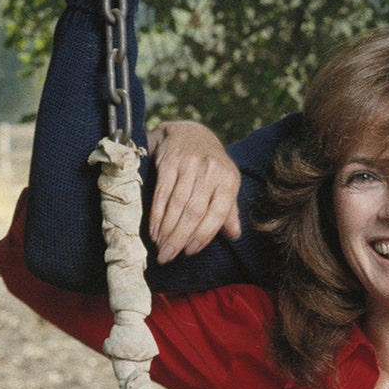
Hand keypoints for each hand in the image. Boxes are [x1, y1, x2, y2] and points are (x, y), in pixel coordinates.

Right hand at [147, 120, 241, 262]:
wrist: (189, 132)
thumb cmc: (210, 165)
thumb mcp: (226, 183)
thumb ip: (229, 210)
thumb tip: (235, 235)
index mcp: (229, 179)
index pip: (218, 212)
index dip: (203, 235)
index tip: (190, 252)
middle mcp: (211, 171)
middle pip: (194, 211)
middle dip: (179, 237)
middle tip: (168, 257)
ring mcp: (189, 164)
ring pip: (177, 204)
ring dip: (166, 229)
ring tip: (160, 247)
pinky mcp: (169, 161)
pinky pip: (161, 193)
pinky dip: (156, 214)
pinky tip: (153, 230)